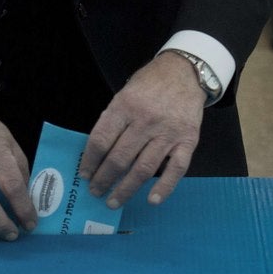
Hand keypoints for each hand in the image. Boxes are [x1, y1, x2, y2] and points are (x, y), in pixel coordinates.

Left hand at [79, 52, 204, 208]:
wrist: (185, 71)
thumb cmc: (150, 83)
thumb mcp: (125, 93)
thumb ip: (113, 120)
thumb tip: (97, 152)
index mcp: (125, 106)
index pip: (101, 140)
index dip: (90, 161)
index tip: (84, 175)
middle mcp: (146, 120)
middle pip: (120, 158)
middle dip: (104, 179)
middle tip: (95, 191)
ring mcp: (168, 133)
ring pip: (143, 169)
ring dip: (126, 189)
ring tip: (113, 201)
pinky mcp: (188, 141)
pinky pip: (176, 169)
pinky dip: (164, 188)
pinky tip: (151, 200)